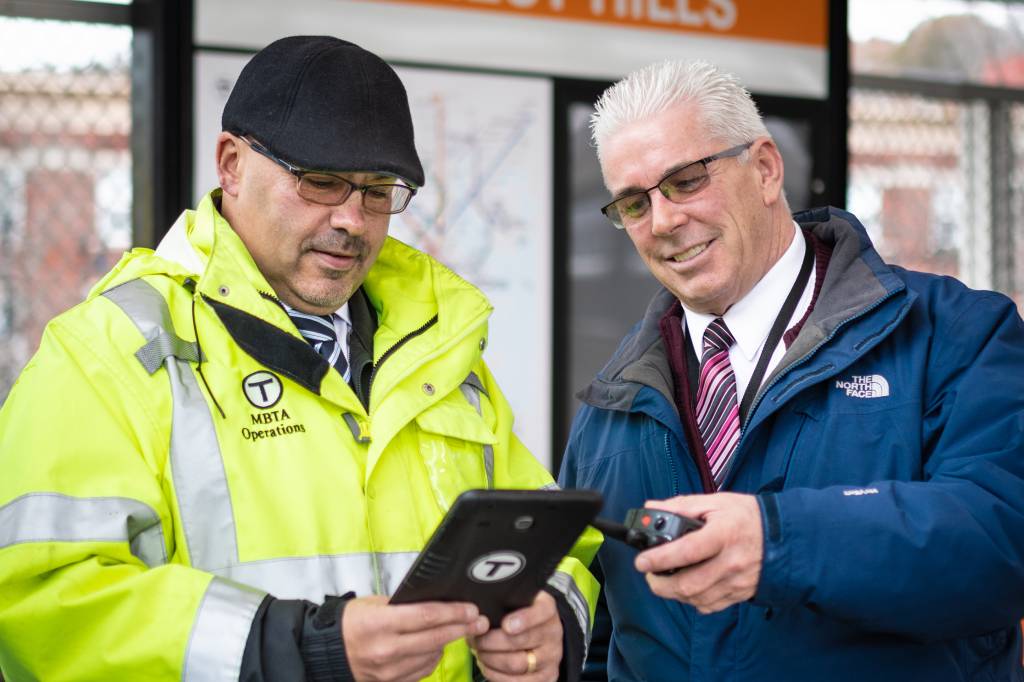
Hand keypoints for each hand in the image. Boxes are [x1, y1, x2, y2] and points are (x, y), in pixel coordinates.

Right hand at [342, 595, 488, 681]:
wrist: (328, 652)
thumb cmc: (352, 622)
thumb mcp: (375, 603)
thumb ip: (404, 604)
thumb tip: (437, 600)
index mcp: (380, 623)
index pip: (426, 616)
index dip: (453, 612)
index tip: (470, 608)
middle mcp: (386, 649)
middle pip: (435, 637)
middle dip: (461, 627)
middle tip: (479, 620)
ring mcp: (389, 670)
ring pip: (432, 655)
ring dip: (449, 642)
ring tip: (460, 629)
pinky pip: (423, 670)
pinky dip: (434, 656)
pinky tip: (437, 645)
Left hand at [469, 590, 561, 680]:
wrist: (540, 634)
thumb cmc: (520, 614)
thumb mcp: (518, 601)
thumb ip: (504, 601)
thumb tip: (478, 610)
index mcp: (547, 609)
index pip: (541, 612)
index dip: (524, 619)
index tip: (506, 625)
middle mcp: (553, 633)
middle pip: (521, 641)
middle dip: (492, 642)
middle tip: (475, 639)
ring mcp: (551, 657)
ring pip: (517, 664)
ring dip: (491, 659)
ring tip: (478, 652)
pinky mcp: (546, 677)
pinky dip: (496, 675)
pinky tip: (486, 666)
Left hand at [635, 493, 763, 613]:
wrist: (785, 537)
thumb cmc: (748, 516)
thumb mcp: (716, 502)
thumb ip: (682, 506)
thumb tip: (651, 507)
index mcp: (724, 534)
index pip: (686, 551)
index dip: (660, 558)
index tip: (642, 561)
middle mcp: (731, 562)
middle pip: (689, 584)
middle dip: (660, 583)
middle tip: (649, 574)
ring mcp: (737, 581)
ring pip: (697, 599)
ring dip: (674, 593)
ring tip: (664, 580)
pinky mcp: (740, 594)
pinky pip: (710, 606)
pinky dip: (693, 600)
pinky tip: (687, 587)